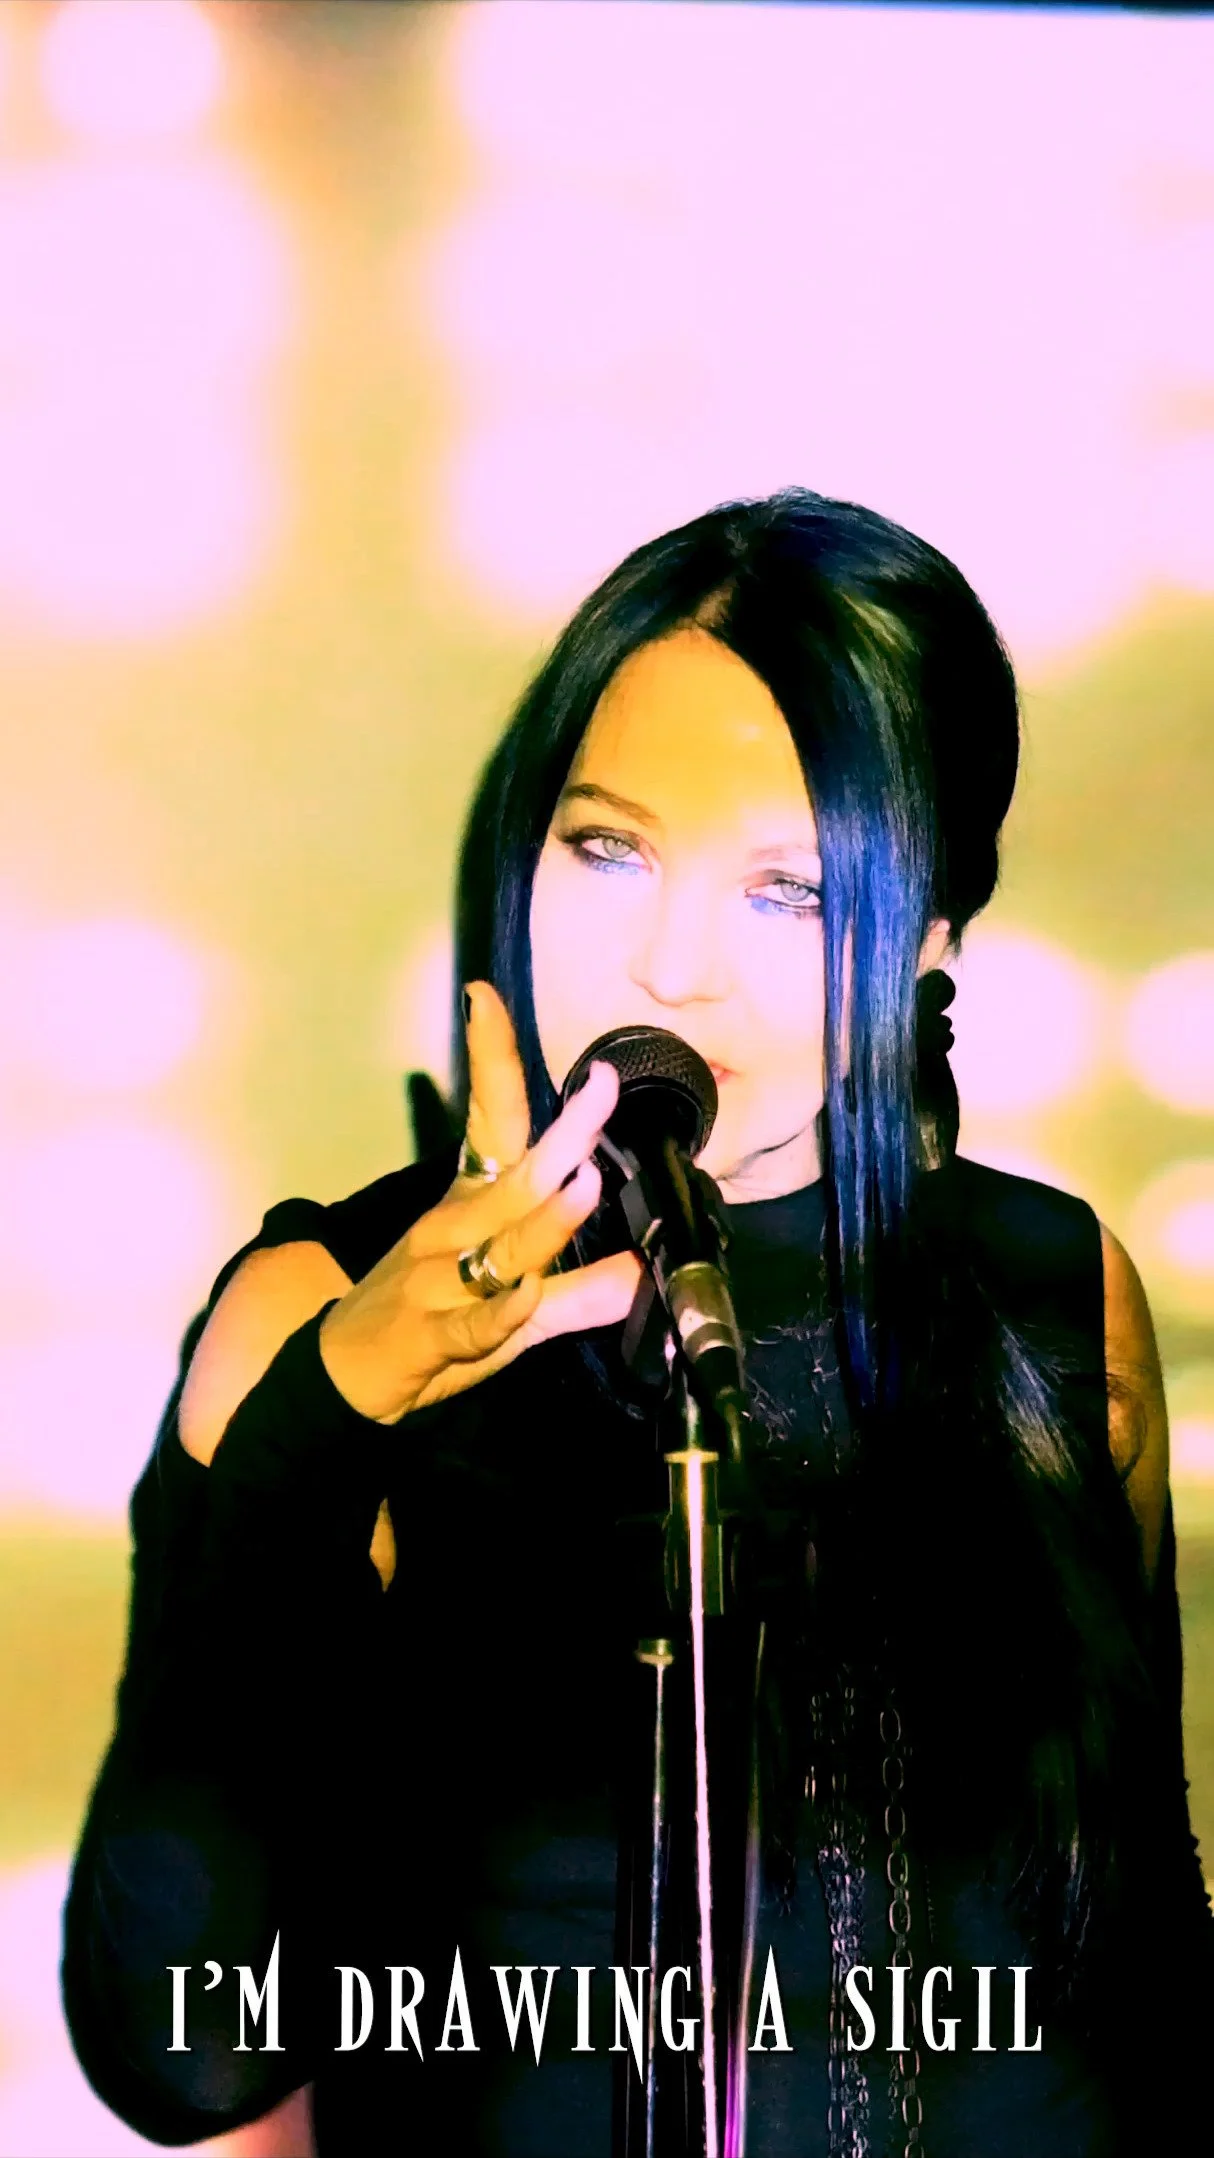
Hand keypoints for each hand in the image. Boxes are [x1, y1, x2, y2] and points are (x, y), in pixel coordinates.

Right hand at [319, 982, 641, 1421]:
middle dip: (562, 1134)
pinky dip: (499, 1309)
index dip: (491, 1060)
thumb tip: (647, 1272)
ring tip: (583, 1183)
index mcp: (470, 1204)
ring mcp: (441, 1282)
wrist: (345, 1376)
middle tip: (602, 1085)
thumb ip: (578, 1290)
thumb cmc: (432, 1323)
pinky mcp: (434, 1337)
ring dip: (543, 1217)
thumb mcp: (510, 1304)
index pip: (487, 1121)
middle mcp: (454, 1230)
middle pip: (511, 1174)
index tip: (484, 997)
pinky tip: (523, 1294)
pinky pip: (474, 1320)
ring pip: (498, 1242)